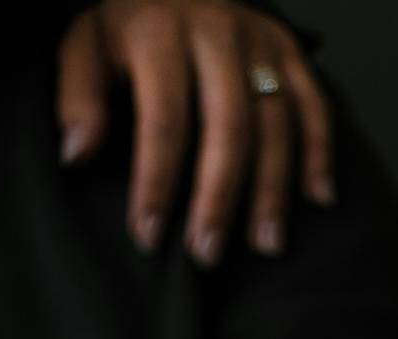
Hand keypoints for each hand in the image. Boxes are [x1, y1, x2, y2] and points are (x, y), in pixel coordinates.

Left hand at [56, 0, 333, 263]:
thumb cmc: (128, 25)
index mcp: (160, 30)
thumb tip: (77, 153)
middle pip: (228, 126)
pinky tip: (319, 198)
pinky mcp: (288, 48)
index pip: (164, 118)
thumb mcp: (86, 44)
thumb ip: (78, 94)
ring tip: (265, 245)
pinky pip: (314, 103)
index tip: (149, 236)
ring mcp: (259, 39)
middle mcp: (217, 29)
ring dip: (273, 190)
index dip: (157, 182)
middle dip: (218, 198)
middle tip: (206, 254)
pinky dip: (321, 151)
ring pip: (276, 121)